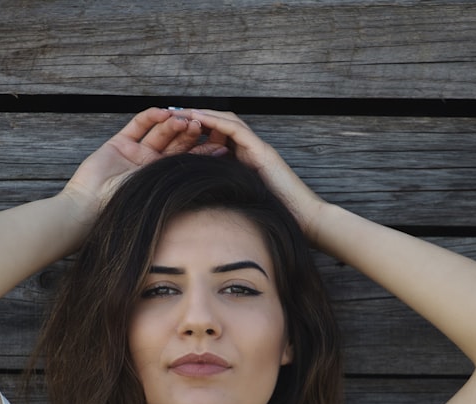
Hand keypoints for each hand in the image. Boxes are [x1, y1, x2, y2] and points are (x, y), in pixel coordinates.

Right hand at [62, 108, 223, 212]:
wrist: (90, 209)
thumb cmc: (124, 211)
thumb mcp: (160, 200)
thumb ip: (182, 190)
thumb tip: (216, 191)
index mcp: (163, 180)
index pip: (188, 162)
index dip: (204, 153)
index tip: (222, 147)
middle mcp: (151, 165)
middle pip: (176, 144)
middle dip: (190, 134)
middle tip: (203, 126)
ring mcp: (135, 152)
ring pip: (159, 133)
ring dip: (173, 124)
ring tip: (185, 120)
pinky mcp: (119, 143)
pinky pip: (138, 125)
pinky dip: (150, 117)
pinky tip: (163, 113)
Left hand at [186, 109, 328, 244]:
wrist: (304, 219)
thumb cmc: (273, 215)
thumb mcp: (239, 199)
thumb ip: (223, 190)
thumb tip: (196, 193)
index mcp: (245, 161)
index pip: (218, 138)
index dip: (197, 132)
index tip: (173, 131)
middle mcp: (252, 150)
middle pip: (221, 125)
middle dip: (196, 118)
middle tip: (171, 113)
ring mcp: (258, 149)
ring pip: (227, 122)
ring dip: (203, 115)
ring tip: (181, 111)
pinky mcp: (263, 152)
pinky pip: (236, 130)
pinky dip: (215, 122)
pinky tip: (197, 118)